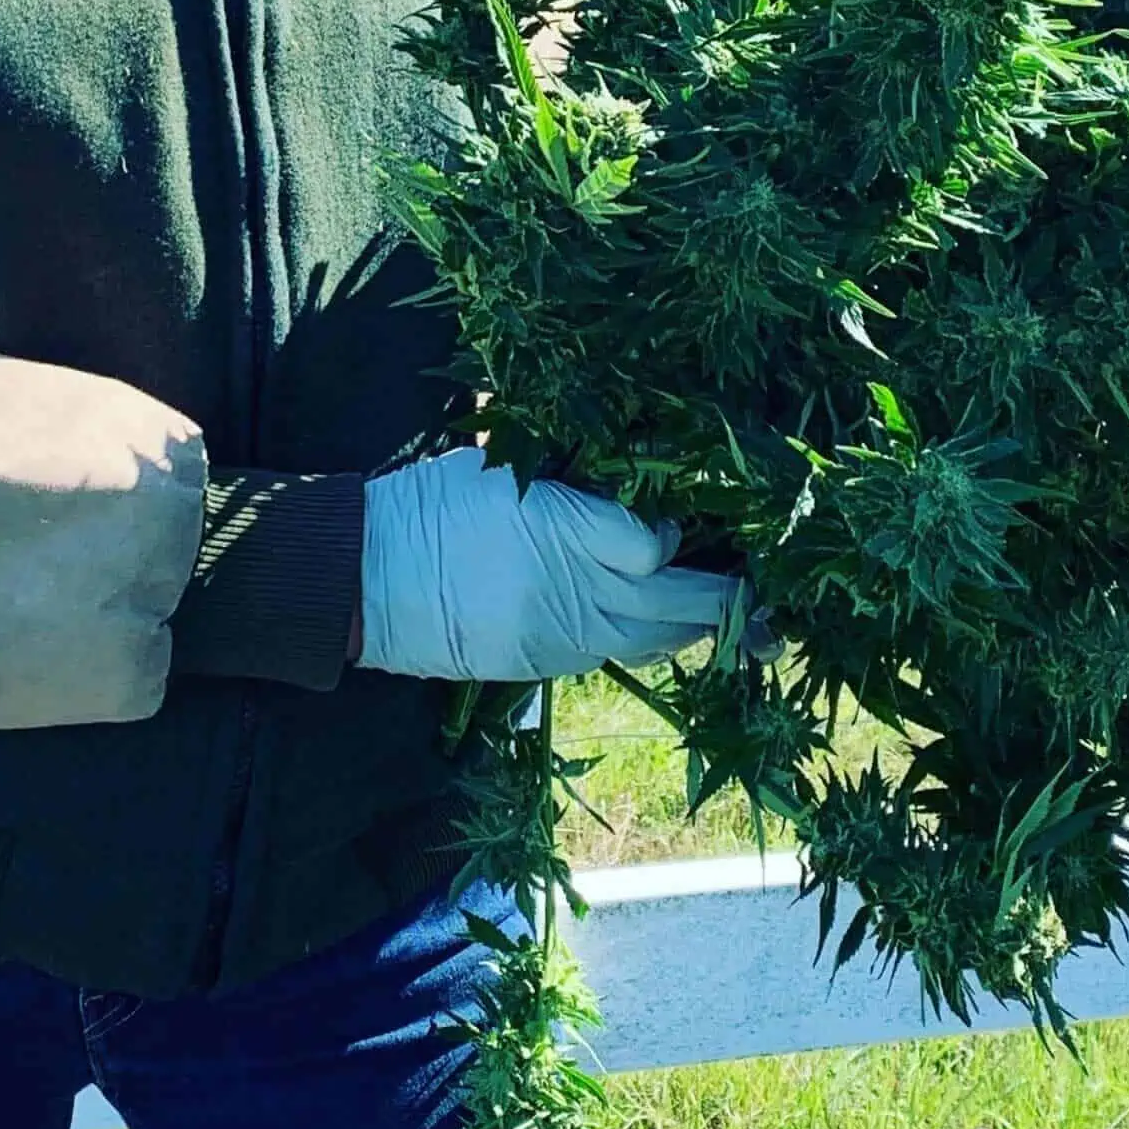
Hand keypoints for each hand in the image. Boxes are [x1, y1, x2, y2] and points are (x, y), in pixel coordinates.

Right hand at [356, 446, 740, 682]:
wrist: (368, 578)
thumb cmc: (431, 504)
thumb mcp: (500, 465)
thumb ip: (568, 474)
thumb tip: (623, 473)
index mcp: (562, 524)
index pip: (652, 543)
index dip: (674, 534)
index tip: (681, 520)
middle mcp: (574, 586)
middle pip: (675, 600)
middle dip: (723, 594)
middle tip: (761, 587)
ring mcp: (563, 633)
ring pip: (656, 636)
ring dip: (694, 622)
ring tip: (726, 608)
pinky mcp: (545, 663)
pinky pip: (615, 652)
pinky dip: (647, 638)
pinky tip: (662, 624)